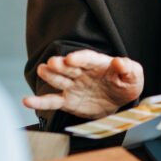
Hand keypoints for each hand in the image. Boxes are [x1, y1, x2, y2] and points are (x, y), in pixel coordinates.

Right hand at [23, 50, 143, 118]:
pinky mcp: (68, 101)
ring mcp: (73, 86)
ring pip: (58, 80)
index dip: (79, 58)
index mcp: (97, 63)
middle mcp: (81, 72)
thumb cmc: (126, 83)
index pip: (87, 58)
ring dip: (50, 76)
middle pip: (69, 68)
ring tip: (42, 70)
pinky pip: (52, 101)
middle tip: (53, 63)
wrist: (119, 100)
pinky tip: (27, 101)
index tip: (72, 59)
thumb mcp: (134, 75)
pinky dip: (39, 102)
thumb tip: (119, 62)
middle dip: (61, 65)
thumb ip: (128, 68)